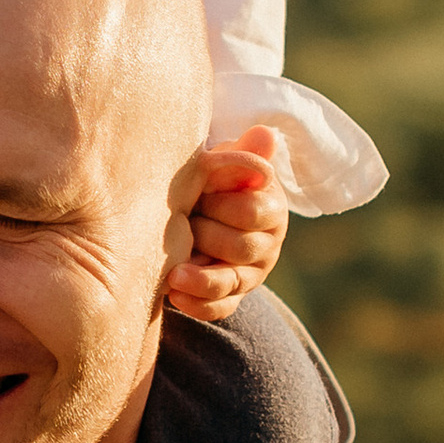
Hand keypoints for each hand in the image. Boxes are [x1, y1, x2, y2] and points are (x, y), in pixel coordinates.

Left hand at [167, 126, 290, 321]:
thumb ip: (241, 154)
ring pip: (231, 282)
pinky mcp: (231, 297)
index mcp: (270, 207)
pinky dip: (198, 305)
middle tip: (180, 224)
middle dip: (208, 236)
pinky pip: (220, 309)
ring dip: (201, 278)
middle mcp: (266, 244)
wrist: (199, 210)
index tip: (199, 192)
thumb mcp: (224, 164)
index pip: (253, 210)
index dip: (223, 204)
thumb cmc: (212, 183)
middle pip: (242, 247)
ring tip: (173, 275)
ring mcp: (249, 274)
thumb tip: (264, 134)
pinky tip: (174, 295)